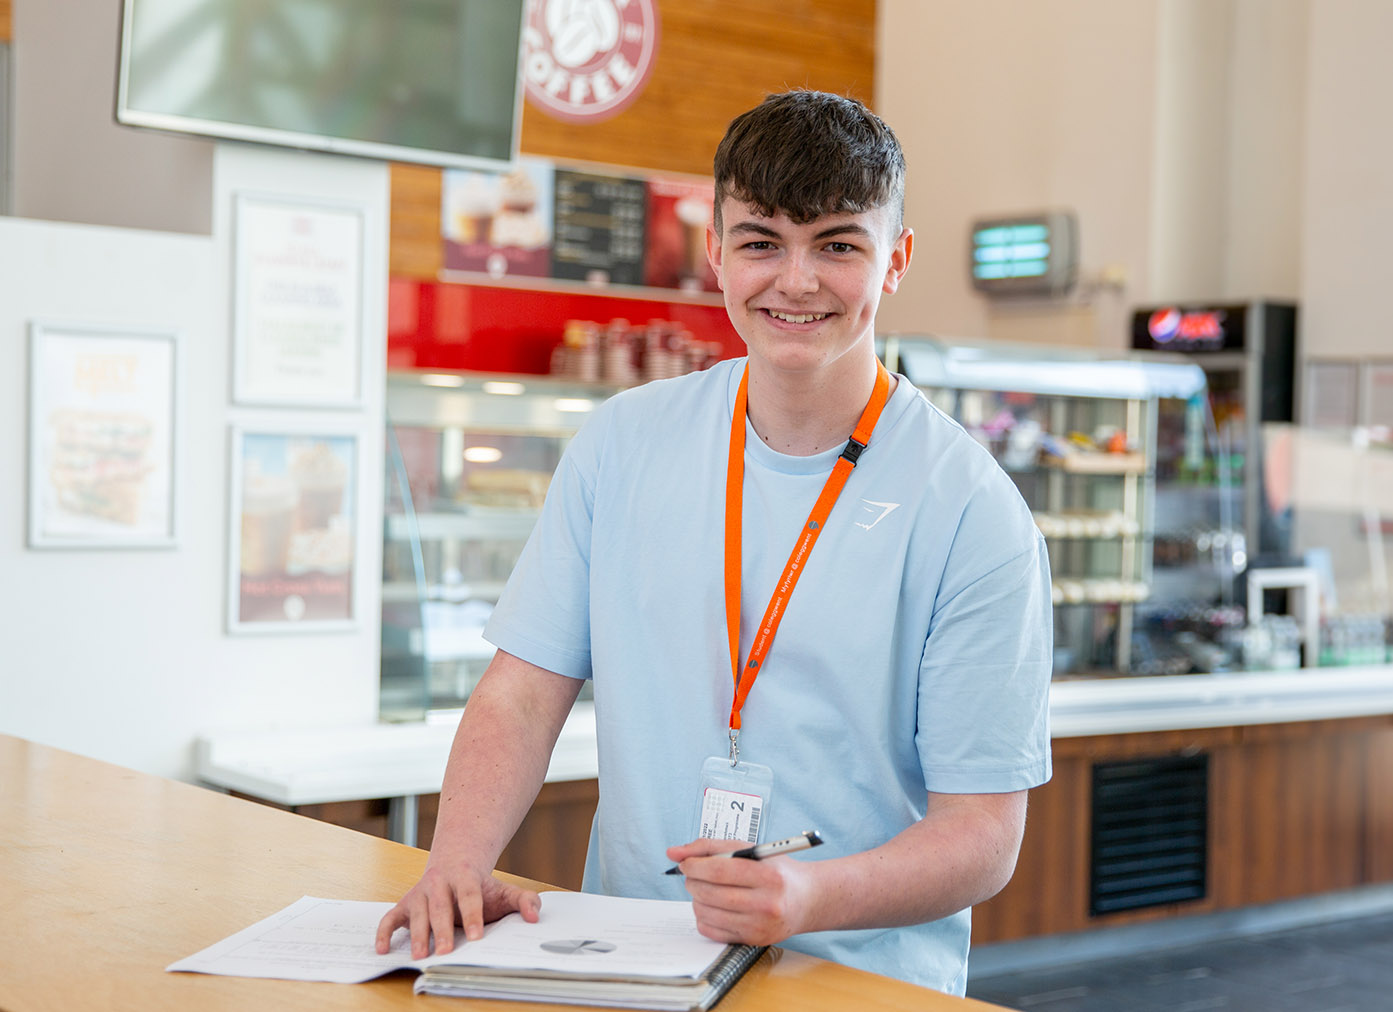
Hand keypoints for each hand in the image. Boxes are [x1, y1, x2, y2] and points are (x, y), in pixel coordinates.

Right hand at [374, 853, 541, 957]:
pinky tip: (384, 950)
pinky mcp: (405, 904)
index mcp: (465, 877)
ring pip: (417, 913)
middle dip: (442, 930)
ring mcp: (420, 893)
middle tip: (445, 952)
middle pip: (441, 907)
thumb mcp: (503, 889)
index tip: (477, 936)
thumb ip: (523, 900)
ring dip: (418, 935)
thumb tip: (535, 915)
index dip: (473, 915)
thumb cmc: (480, 884)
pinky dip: (384, 933)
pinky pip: (390, 918)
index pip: (469, 896)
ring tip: (421, 956)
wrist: (455, 862)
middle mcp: (439, 883)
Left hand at [665, 838, 818, 945]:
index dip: (695, 866)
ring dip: (696, 898)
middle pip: (711, 894)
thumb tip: (674, 852)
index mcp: (769, 876)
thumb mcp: (751, 849)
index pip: (720, 871)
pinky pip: (712, 931)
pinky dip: (704, 916)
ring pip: (707, 913)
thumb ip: (712, 847)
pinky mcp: (753, 941)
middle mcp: (767, 904)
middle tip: (693, 874)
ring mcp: (760, 926)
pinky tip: (713, 906)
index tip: (686, 863)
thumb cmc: (777, 870)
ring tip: (704, 889)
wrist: (807, 899)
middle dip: (692, 881)